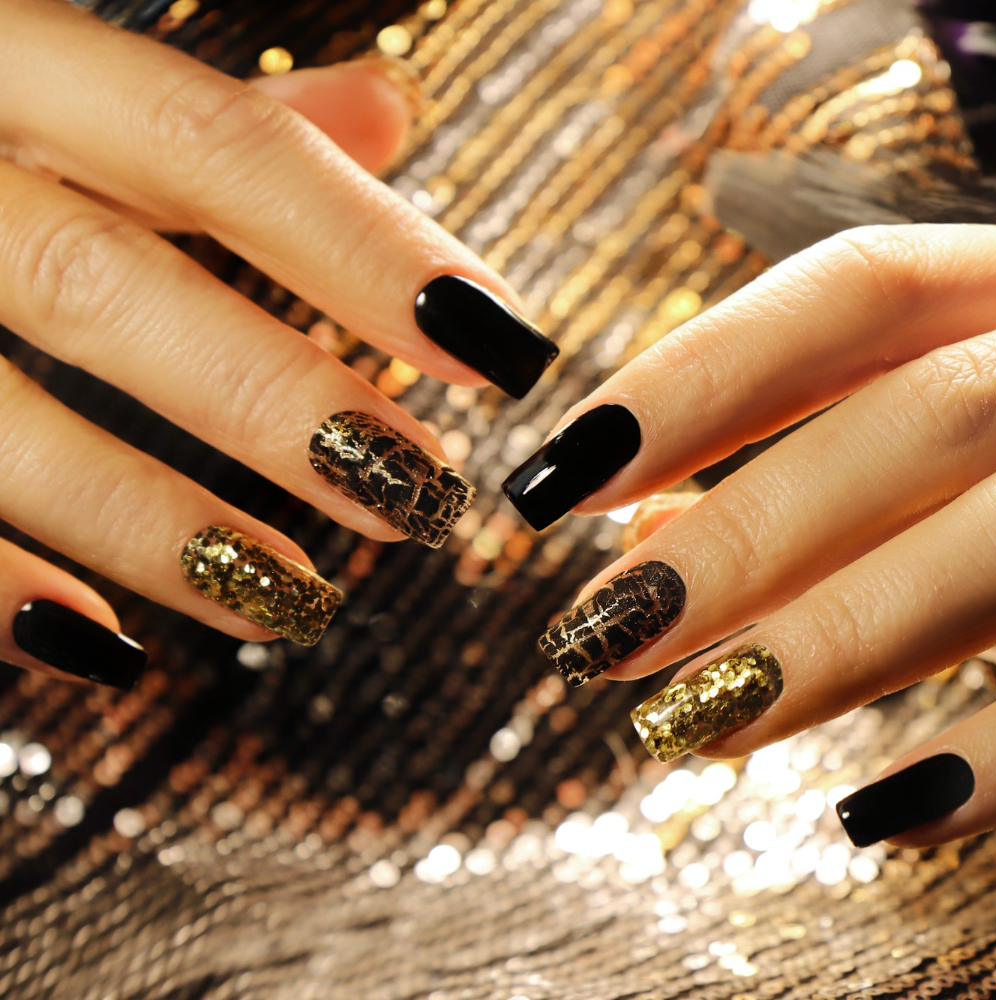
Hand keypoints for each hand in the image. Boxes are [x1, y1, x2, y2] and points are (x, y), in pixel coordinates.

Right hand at [0, 0, 556, 687]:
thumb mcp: (62, 91)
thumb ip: (213, 125)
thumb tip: (387, 107)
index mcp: (7, 68)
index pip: (211, 143)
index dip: (364, 246)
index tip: (505, 346)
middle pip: (96, 283)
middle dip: (271, 398)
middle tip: (419, 491)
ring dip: (159, 521)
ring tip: (302, 597)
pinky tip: (107, 650)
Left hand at [512, 223, 995, 847]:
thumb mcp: (994, 469)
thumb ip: (843, 459)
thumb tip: (638, 499)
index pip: (860, 285)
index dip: (703, 368)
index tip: (564, 475)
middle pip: (923, 404)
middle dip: (745, 523)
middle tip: (603, 631)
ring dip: (845, 628)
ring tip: (699, 720)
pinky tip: (893, 811)